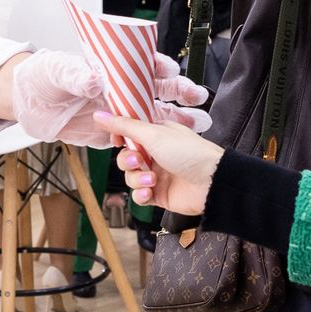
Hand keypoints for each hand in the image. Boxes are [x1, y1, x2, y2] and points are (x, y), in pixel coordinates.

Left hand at [6, 50, 209, 146]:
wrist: (30, 105)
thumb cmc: (44, 78)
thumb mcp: (58, 72)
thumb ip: (77, 76)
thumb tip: (94, 80)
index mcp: (112, 68)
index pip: (141, 63)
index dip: (157, 65)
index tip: (168, 69)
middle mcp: (122, 89)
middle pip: (158, 87)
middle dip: (179, 90)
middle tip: (196, 95)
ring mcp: (122, 111)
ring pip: (155, 114)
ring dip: (177, 118)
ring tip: (197, 122)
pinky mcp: (115, 133)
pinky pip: (139, 139)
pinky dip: (156, 143)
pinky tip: (176, 146)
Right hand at [101, 113, 224, 215]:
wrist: (211, 183)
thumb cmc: (190, 153)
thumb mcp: (153, 134)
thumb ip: (124, 126)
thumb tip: (99, 115)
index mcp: (157, 134)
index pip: (129, 134)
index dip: (120, 138)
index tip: (117, 141)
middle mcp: (156, 153)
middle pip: (126, 158)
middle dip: (128, 162)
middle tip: (139, 162)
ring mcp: (158, 175)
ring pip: (131, 178)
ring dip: (137, 180)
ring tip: (152, 181)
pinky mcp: (159, 195)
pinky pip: (139, 196)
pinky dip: (141, 194)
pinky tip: (149, 192)